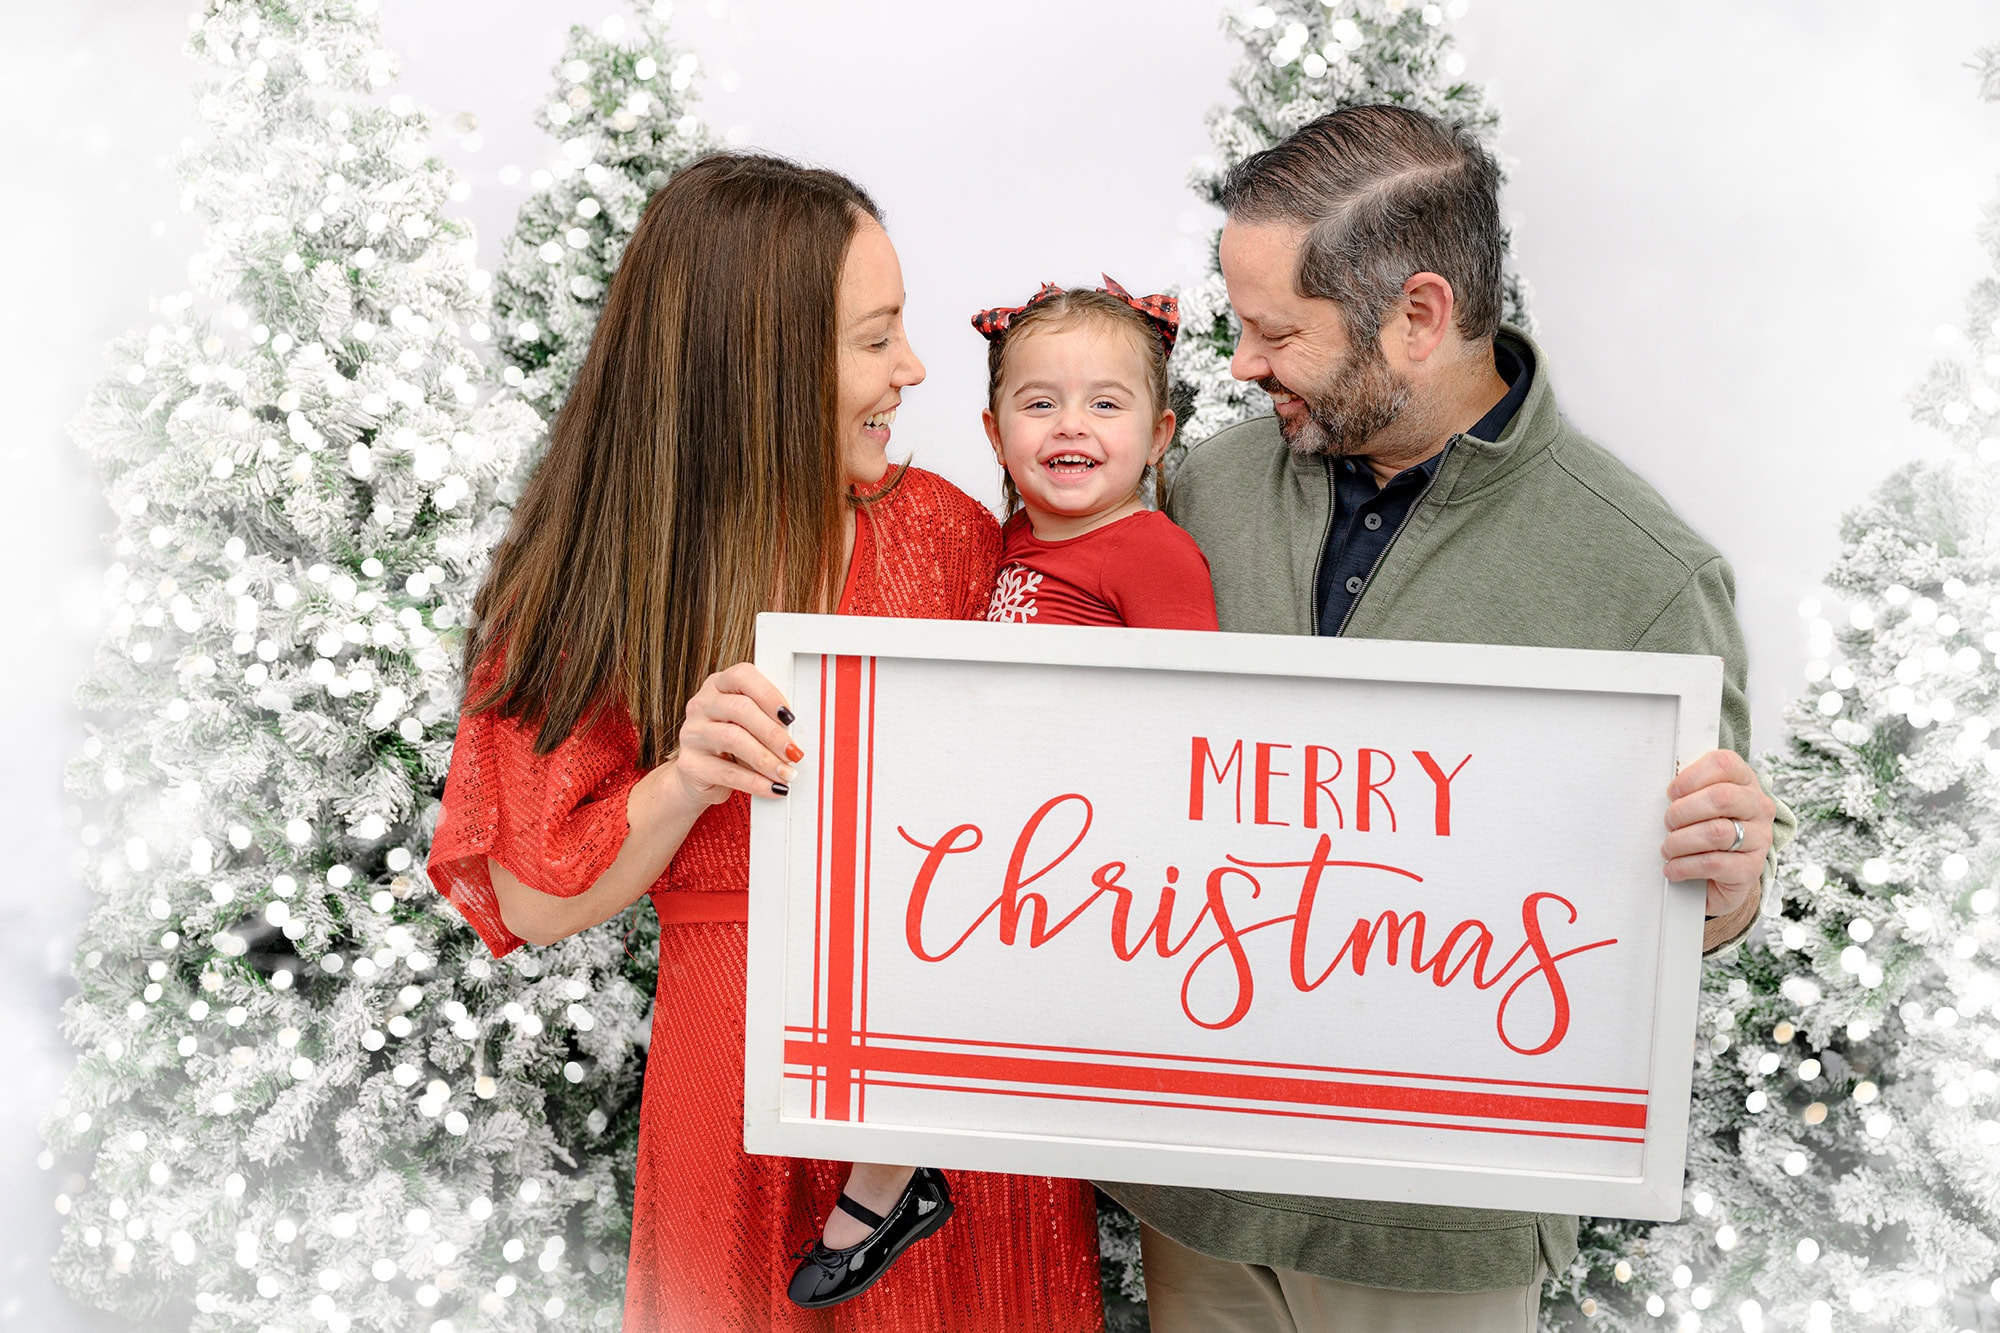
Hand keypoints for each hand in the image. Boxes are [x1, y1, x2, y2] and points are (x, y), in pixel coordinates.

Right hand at [670, 662, 801, 808]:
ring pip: (734, 739)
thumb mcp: (748, 725)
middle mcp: (701, 705)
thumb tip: (797, 733)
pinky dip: (757, 782)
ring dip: (767, 759)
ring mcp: (692, 733)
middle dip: (773, 733)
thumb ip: (766, 718)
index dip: (769, 694)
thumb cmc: (730, 745)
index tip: (790, 717)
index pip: (742, 676)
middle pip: (740, 709)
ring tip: (786, 773)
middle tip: (794, 752)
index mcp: (717, 686)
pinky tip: (774, 788)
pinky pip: (729, 773)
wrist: (697, 778)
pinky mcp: (690, 764)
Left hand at [1661, 748, 1775, 918]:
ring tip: (1668, 848)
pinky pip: (1714, 864)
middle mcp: (1758, 807)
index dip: (1691, 777)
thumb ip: (1689, 790)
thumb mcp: (1701, 802)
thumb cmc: (1707, 829)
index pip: (1724, 764)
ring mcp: (1759, 838)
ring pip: (1716, 833)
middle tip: (1668, 823)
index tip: (1672, 793)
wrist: (1725, 873)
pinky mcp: (1751, 868)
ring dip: (1681, 841)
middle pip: (1721, 798)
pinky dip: (1685, 866)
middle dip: (1683, 811)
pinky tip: (1674, 868)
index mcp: (1745, 782)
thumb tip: (1667, 792)